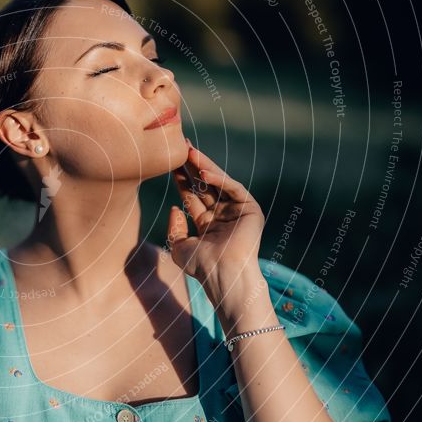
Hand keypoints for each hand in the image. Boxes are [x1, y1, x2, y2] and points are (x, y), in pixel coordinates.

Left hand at [167, 137, 265, 290]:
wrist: (223, 275)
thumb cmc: (201, 266)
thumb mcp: (179, 246)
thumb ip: (174, 227)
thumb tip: (175, 208)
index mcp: (207, 223)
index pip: (192, 195)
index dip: (181, 178)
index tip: (170, 162)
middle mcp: (222, 215)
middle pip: (205, 185)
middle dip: (193, 166)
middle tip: (181, 145)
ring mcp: (237, 211)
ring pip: (219, 182)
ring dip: (205, 166)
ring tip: (189, 151)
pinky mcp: (250, 209)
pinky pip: (234, 188)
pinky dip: (220, 179)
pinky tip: (204, 171)